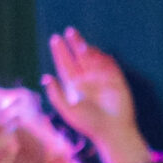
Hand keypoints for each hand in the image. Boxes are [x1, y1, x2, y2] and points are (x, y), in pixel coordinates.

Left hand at [44, 28, 149, 162]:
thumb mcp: (67, 110)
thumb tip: (45, 77)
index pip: (65, 65)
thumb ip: (55, 94)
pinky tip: (98, 53)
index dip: (60, 52)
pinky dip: (105, 59)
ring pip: (94, 59)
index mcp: (74, 86)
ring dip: (88, 50)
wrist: (113, 131)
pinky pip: (110, 66)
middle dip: (75, 44)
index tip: (55, 39)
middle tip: (70, 31)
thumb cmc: (89, 124)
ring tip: (82, 44)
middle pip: (79, 57)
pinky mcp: (117, 81)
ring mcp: (102, 79)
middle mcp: (87, 80)